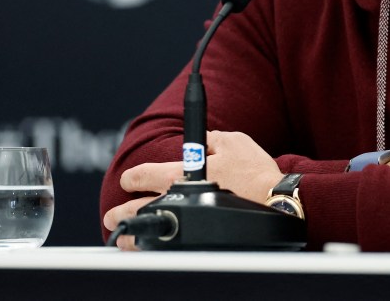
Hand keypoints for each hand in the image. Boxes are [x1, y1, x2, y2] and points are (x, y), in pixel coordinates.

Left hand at [103, 131, 282, 249]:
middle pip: (139, 208)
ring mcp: (189, 221)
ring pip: (149, 231)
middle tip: (111, 216)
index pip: (145, 174)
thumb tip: (199, 140)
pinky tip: (151, 250)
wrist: (277, 202)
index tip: (128, 181)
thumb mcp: (235, 141)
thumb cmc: (256, 172)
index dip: (132, 177)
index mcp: (185, 173)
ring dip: (132, 235)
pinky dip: (156, 248)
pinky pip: (170, 245)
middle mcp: (181, 199)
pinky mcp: (199, 237)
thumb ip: (210, 139)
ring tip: (122, 238)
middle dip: (120, 212)